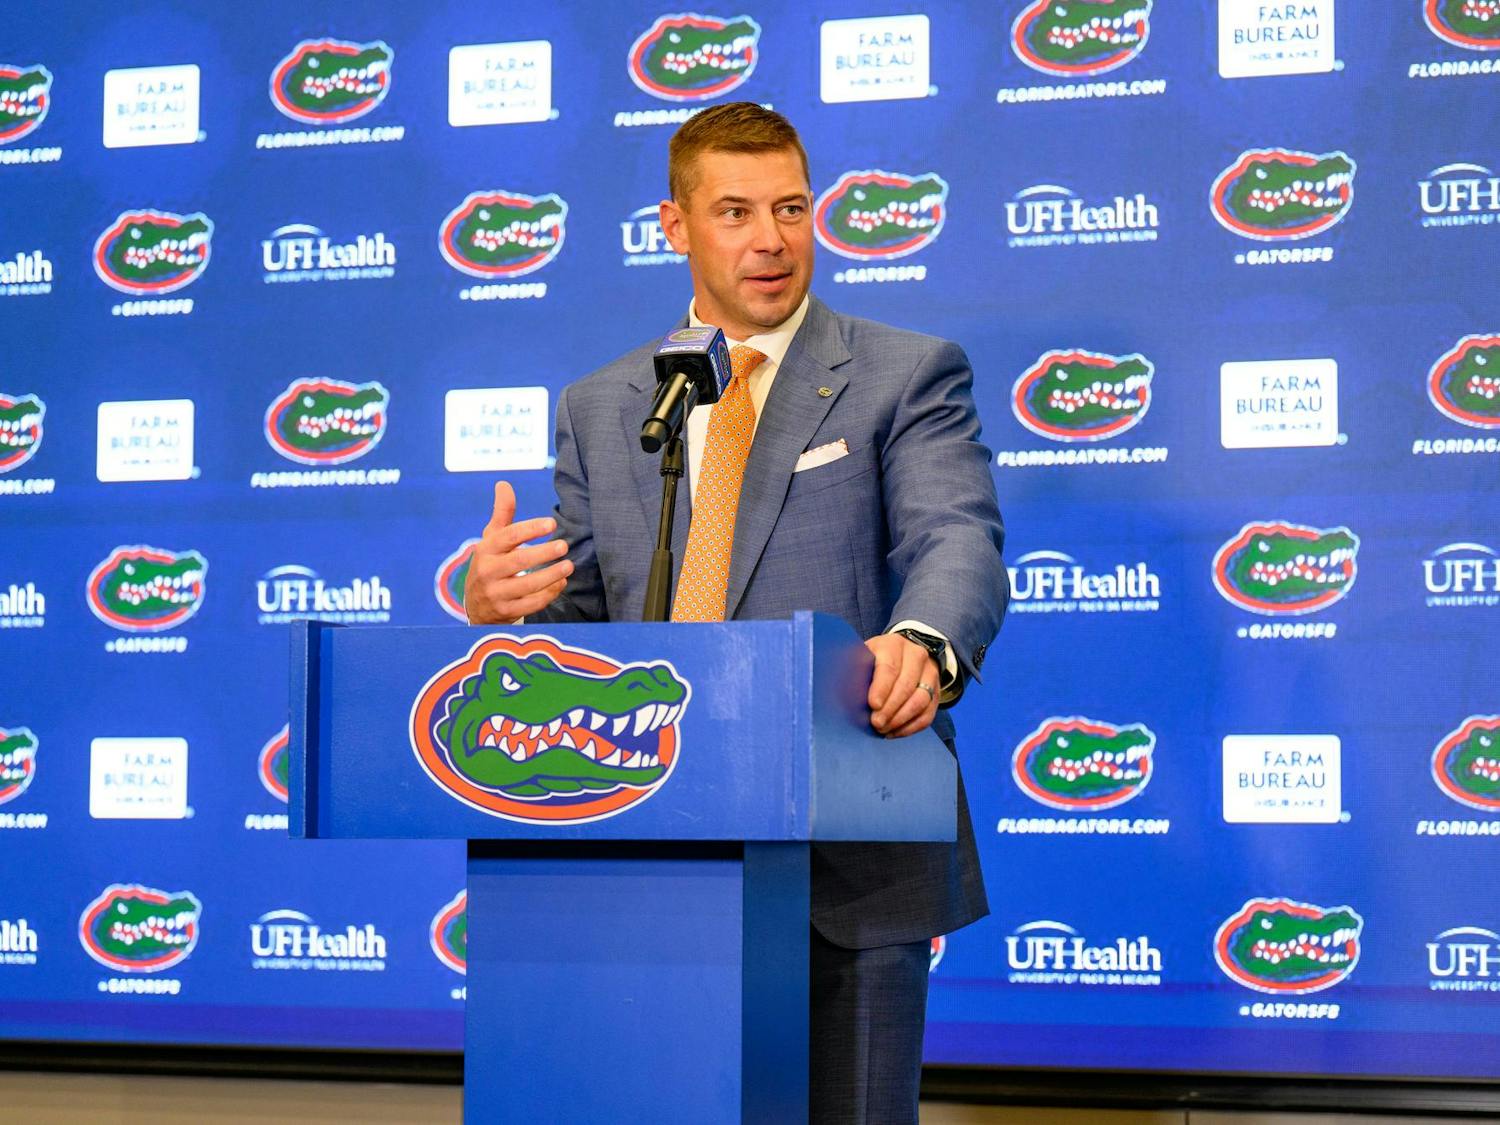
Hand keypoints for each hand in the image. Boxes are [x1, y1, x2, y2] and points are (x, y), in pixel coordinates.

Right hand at [463, 481, 572, 624]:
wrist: (476, 605)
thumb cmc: (490, 563)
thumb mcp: (491, 539)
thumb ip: (502, 513)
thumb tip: (504, 484)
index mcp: (486, 549)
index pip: (508, 536)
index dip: (530, 529)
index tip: (551, 523)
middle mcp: (488, 571)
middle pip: (518, 561)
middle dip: (543, 553)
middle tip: (564, 546)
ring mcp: (496, 593)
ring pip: (526, 585)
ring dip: (550, 576)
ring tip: (568, 566)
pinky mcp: (505, 612)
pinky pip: (530, 604)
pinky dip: (548, 594)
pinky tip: (561, 583)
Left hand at [864, 633, 938, 737]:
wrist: (904, 653)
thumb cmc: (874, 660)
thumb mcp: (863, 656)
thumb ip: (854, 670)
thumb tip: (842, 692)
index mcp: (893, 645)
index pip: (890, 667)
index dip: (881, 688)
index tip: (873, 705)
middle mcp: (916, 656)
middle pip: (906, 685)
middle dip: (890, 708)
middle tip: (876, 723)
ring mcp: (930, 673)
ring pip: (920, 700)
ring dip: (900, 719)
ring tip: (883, 729)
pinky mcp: (936, 691)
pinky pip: (928, 713)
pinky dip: (911, 727)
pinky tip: (894, 732)